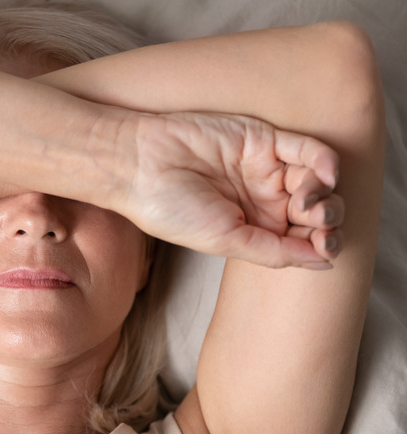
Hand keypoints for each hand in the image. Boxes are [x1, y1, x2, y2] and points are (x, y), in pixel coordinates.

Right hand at [122, 112, 342, 268]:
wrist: (140, 166)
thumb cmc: (171, 210)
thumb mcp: (227, 242)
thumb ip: (277, 252)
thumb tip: (326, 262)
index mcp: (253, 229)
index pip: (303, 238)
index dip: (322, 243)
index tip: (325, 246)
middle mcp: (262, 200)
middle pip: (316, 210)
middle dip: (325, 218)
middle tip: (313, 222)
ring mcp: (264, 169)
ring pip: (317, 180)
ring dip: (325, 193)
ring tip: (305, 201)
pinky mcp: (263, 139)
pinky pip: (307, 149)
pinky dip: (324, 161)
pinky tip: (323, 175)